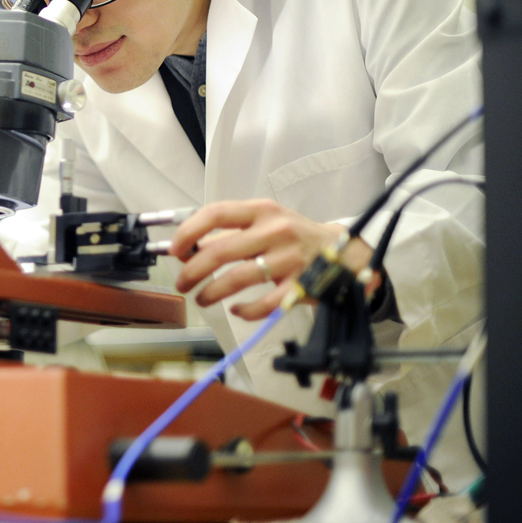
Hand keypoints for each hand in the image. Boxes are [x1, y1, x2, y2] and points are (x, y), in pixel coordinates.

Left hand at [169, 199, 374, 319]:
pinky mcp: (302, 285)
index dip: (189, 231)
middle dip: (192, 271)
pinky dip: (245, 311)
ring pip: (237, 279)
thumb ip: (232, 231)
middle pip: (220, 251)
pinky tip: (236, 310)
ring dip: (211, 292)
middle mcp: (275, 231)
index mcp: (262, 210)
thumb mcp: (266, 221)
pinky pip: (265, 304)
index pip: (216, 213)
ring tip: (202, 298)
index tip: (175, 249)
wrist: (346, 253)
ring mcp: (290, 259)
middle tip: (182, 282)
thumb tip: (189, 247)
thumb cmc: (295, 236)